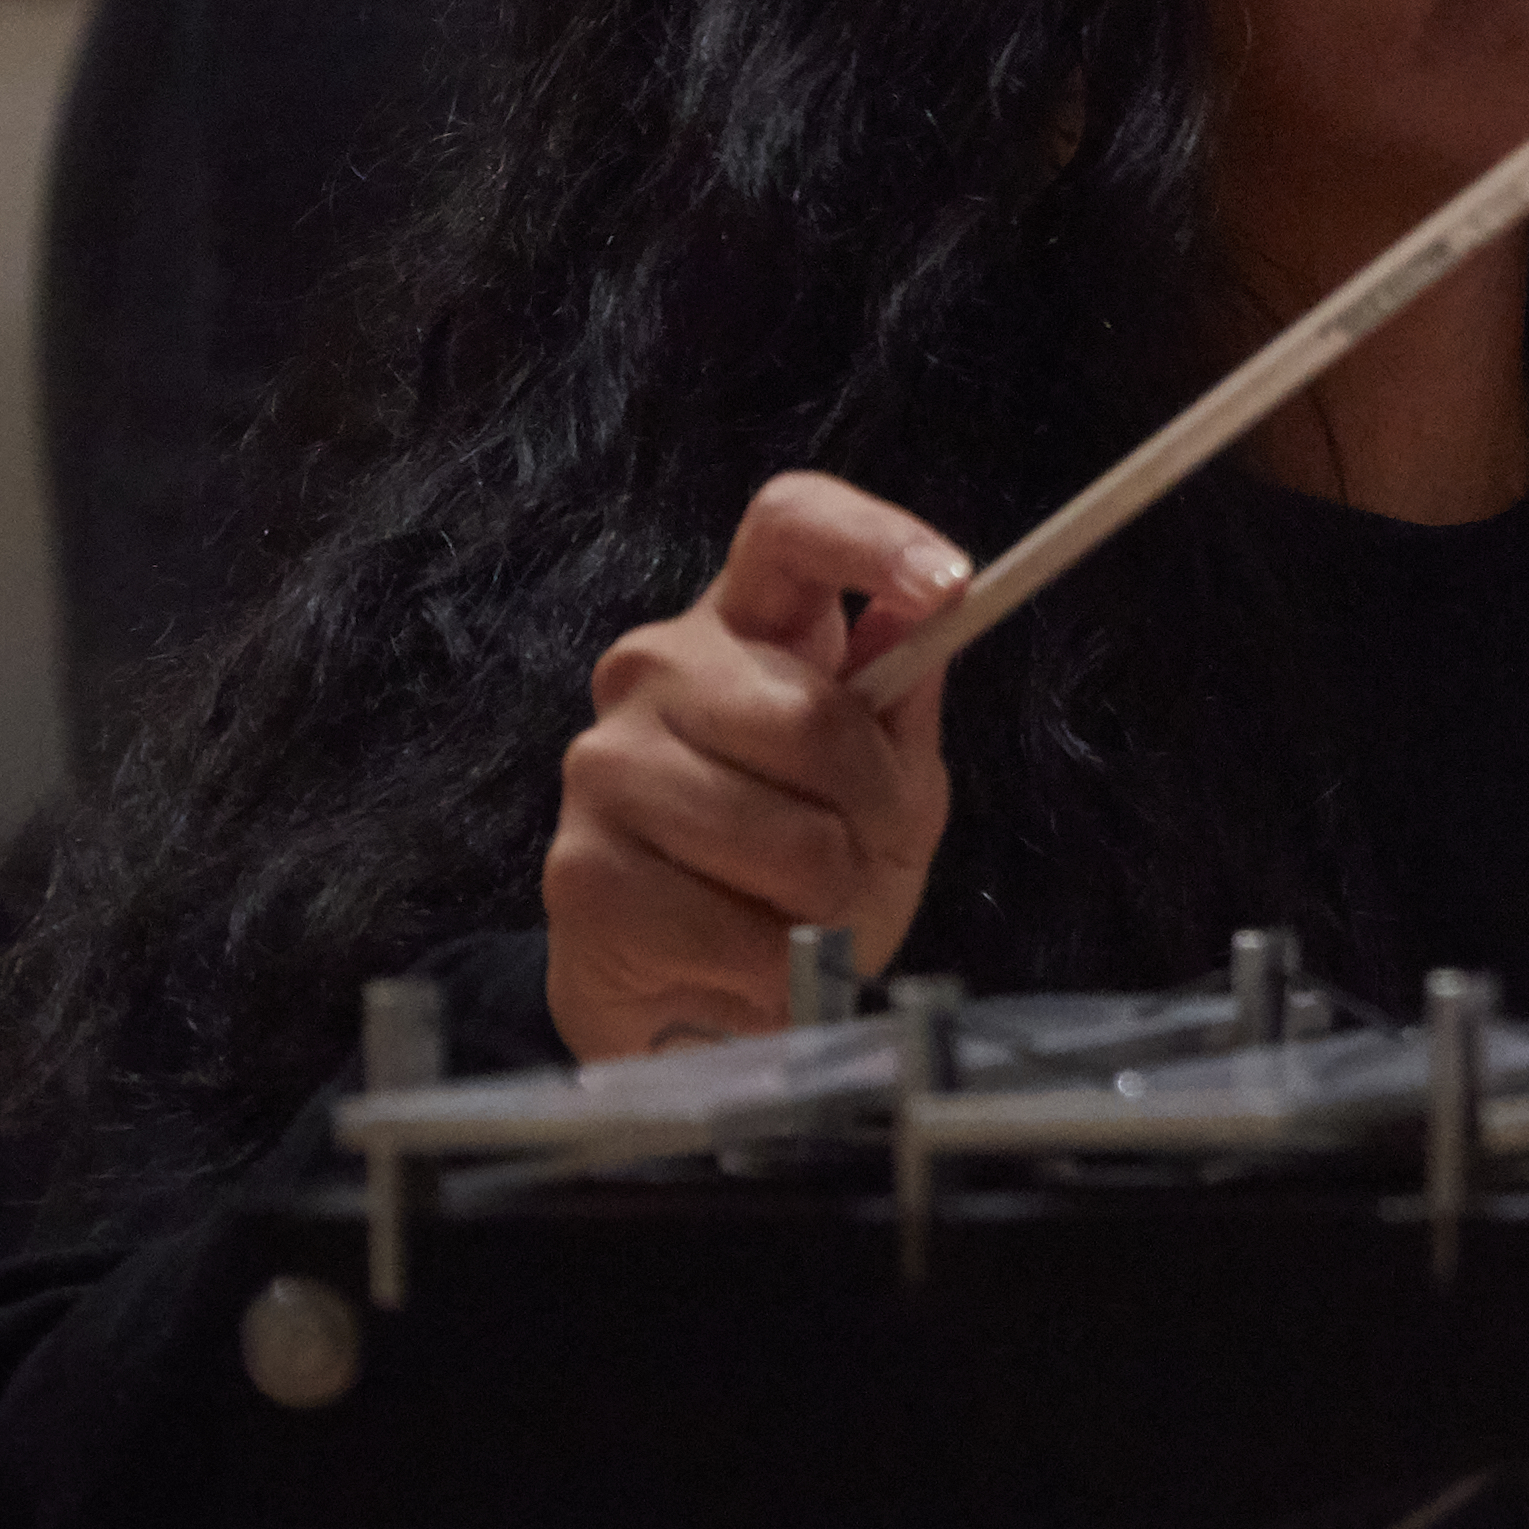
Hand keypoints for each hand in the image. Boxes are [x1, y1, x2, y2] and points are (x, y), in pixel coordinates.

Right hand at [546, 476, 967, 1061]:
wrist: (697, 1001)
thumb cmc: (800, 877)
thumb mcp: (883, 788)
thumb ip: (899, 706)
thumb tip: (929, 610)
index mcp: (745, 624)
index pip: (790, 527)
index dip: (875, 538)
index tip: (950, 584)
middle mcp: (658, 668)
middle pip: (813, 716)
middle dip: (870, 813)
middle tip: (857, 859)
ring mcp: (606, 761)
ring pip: (784, 834)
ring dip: (823, 901)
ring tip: (794, 915)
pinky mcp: (579, 867)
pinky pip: (729, 925)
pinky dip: (768, 965)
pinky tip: (738, 959)